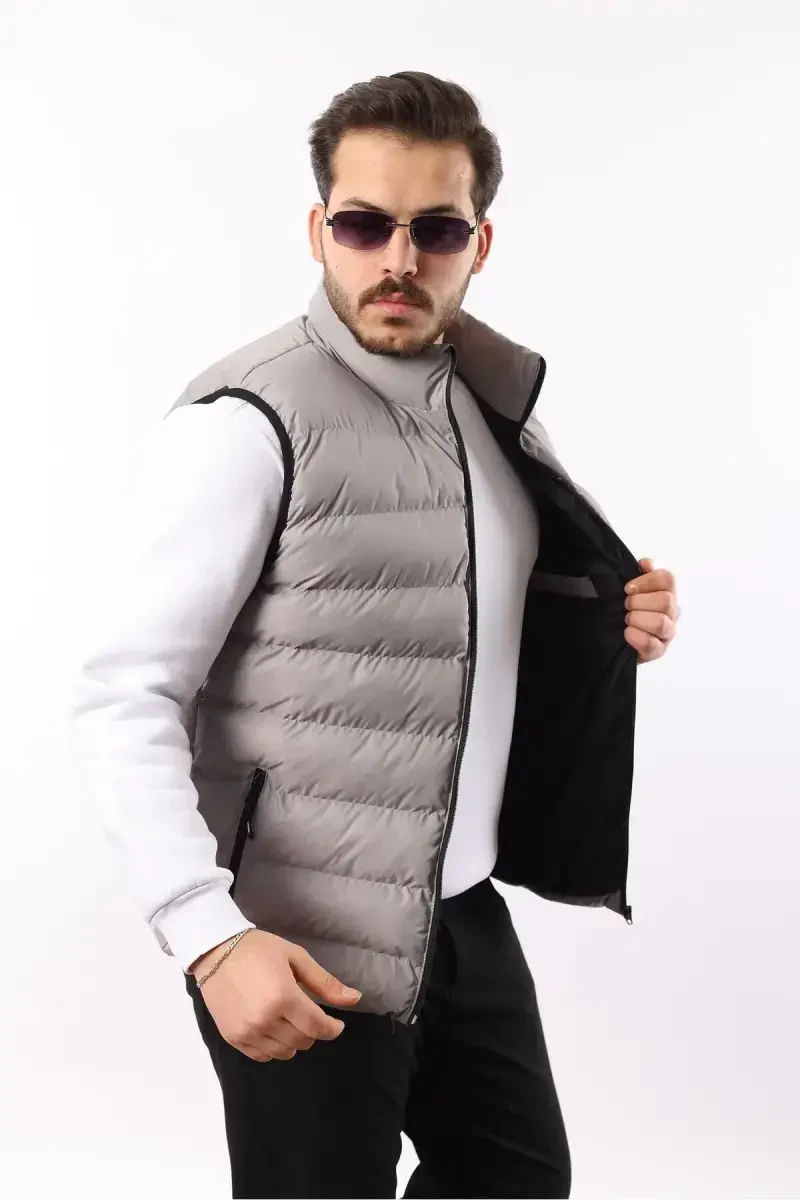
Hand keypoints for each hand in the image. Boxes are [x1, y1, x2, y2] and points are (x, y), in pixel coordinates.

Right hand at [192, 929, 361, 1061]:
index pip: (317, 1027)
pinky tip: (272, 1028)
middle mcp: (265, 1019)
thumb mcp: (296, 957)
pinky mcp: (232, 1038)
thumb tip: (355, 999)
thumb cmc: (259, 949)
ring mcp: (247, 1031)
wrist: (215, 951)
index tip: (336, 1024)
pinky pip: (262, 1056)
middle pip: (303, 1041)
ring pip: (284, 1052)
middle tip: (307, 1013)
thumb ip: (325, 983)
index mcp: (284, 997)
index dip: (332, 1029)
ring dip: (293, 1040)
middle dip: (312, 1030)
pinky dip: (273, 1047)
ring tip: (289, 1019)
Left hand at [624, 558, 679, 663]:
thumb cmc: (625, 611)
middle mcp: (671, 613)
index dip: (647, 581)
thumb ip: (639, 573)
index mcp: (667, 593)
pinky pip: (651, 644)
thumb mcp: (631, 590)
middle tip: (626, 606)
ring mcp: (667, 634)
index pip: (667, 579)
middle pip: (666, 600)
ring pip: (661, 622)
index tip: (628, 588)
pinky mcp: (658, 652)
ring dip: (638, 619)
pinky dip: (635, 636)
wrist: (614, 638)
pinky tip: (627, 633)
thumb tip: (646, 563)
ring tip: (626, 620)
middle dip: (639, 602)